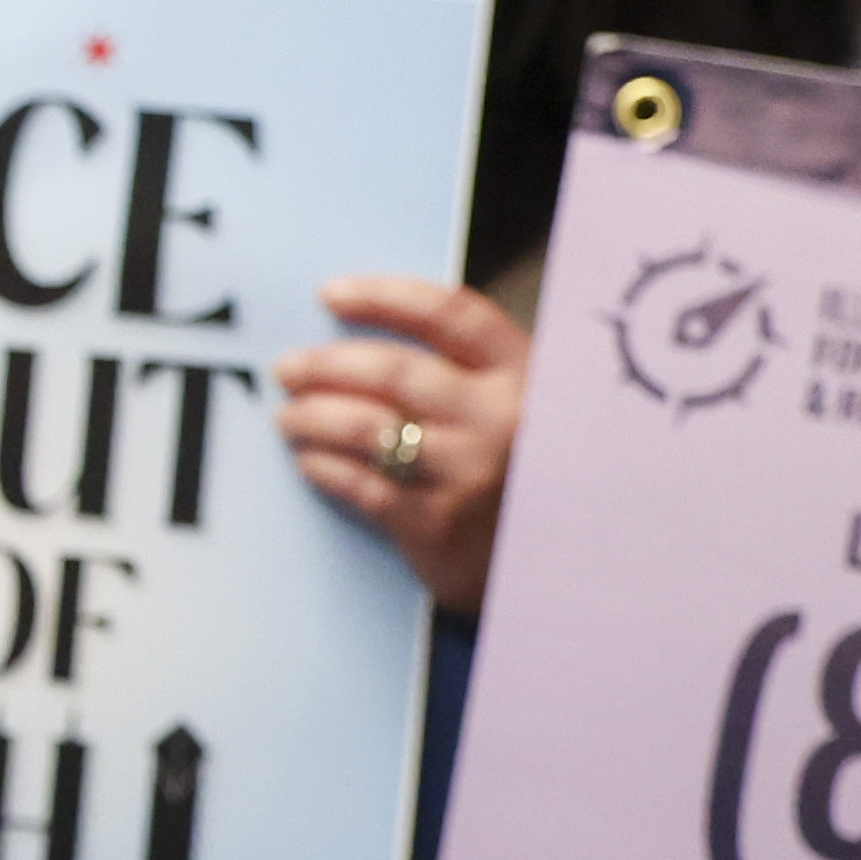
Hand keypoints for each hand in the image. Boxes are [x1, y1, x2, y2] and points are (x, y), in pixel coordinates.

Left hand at [271, 275, 527, 609]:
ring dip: (313, 416)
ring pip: (368, 427)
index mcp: (524, 376)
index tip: (329, 294)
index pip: (447, 315)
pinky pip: (363, 486)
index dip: (383, 296)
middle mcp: (500, 419)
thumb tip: (363, 338)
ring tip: (287, 416)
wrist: (573, 565)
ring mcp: (471, 475)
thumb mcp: (526, 408)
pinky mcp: (441, 527)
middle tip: (287, 368)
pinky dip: (325, 468)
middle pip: (393, 371)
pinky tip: (308, 461)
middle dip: (326, 364)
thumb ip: (469, 372)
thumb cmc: (530, 472)